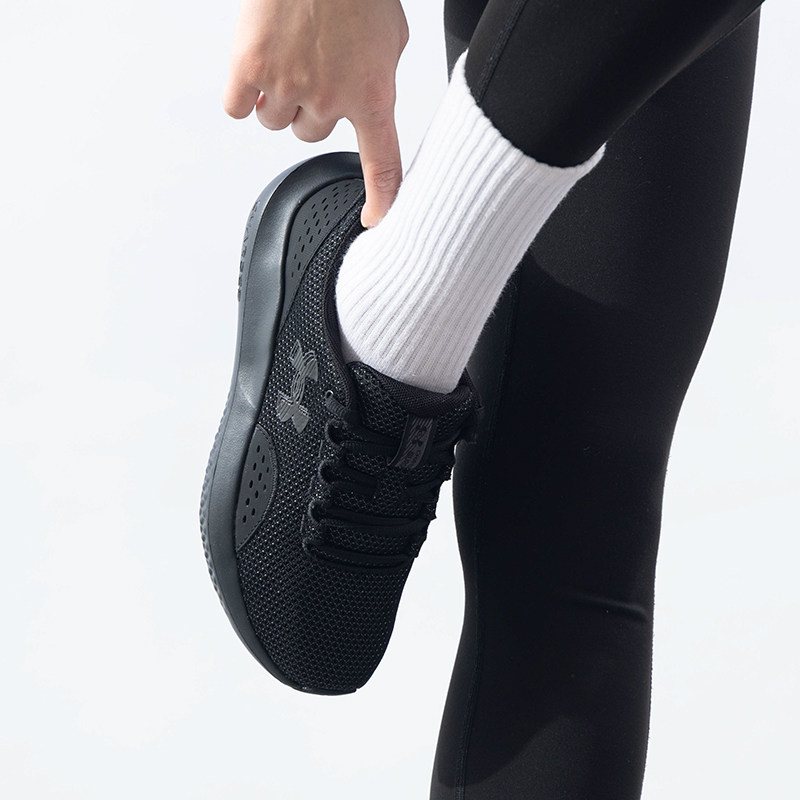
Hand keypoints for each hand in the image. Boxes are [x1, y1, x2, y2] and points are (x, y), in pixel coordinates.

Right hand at [224, 0, 408, 227]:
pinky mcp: (249, 68)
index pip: (382, 164)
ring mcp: (287, 86)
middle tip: (312, 69)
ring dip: (277, 99)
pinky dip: (242, 93)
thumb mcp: (391, 36)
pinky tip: (254, 68)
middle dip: (309, 109)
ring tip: (286, 57)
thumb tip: (371, 97)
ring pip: (274, 122)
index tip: (376, 220)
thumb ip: (382, 78)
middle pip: (309, 134)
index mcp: (372, 94)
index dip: (381, 199)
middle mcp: (329, 99)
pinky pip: (238, 107)